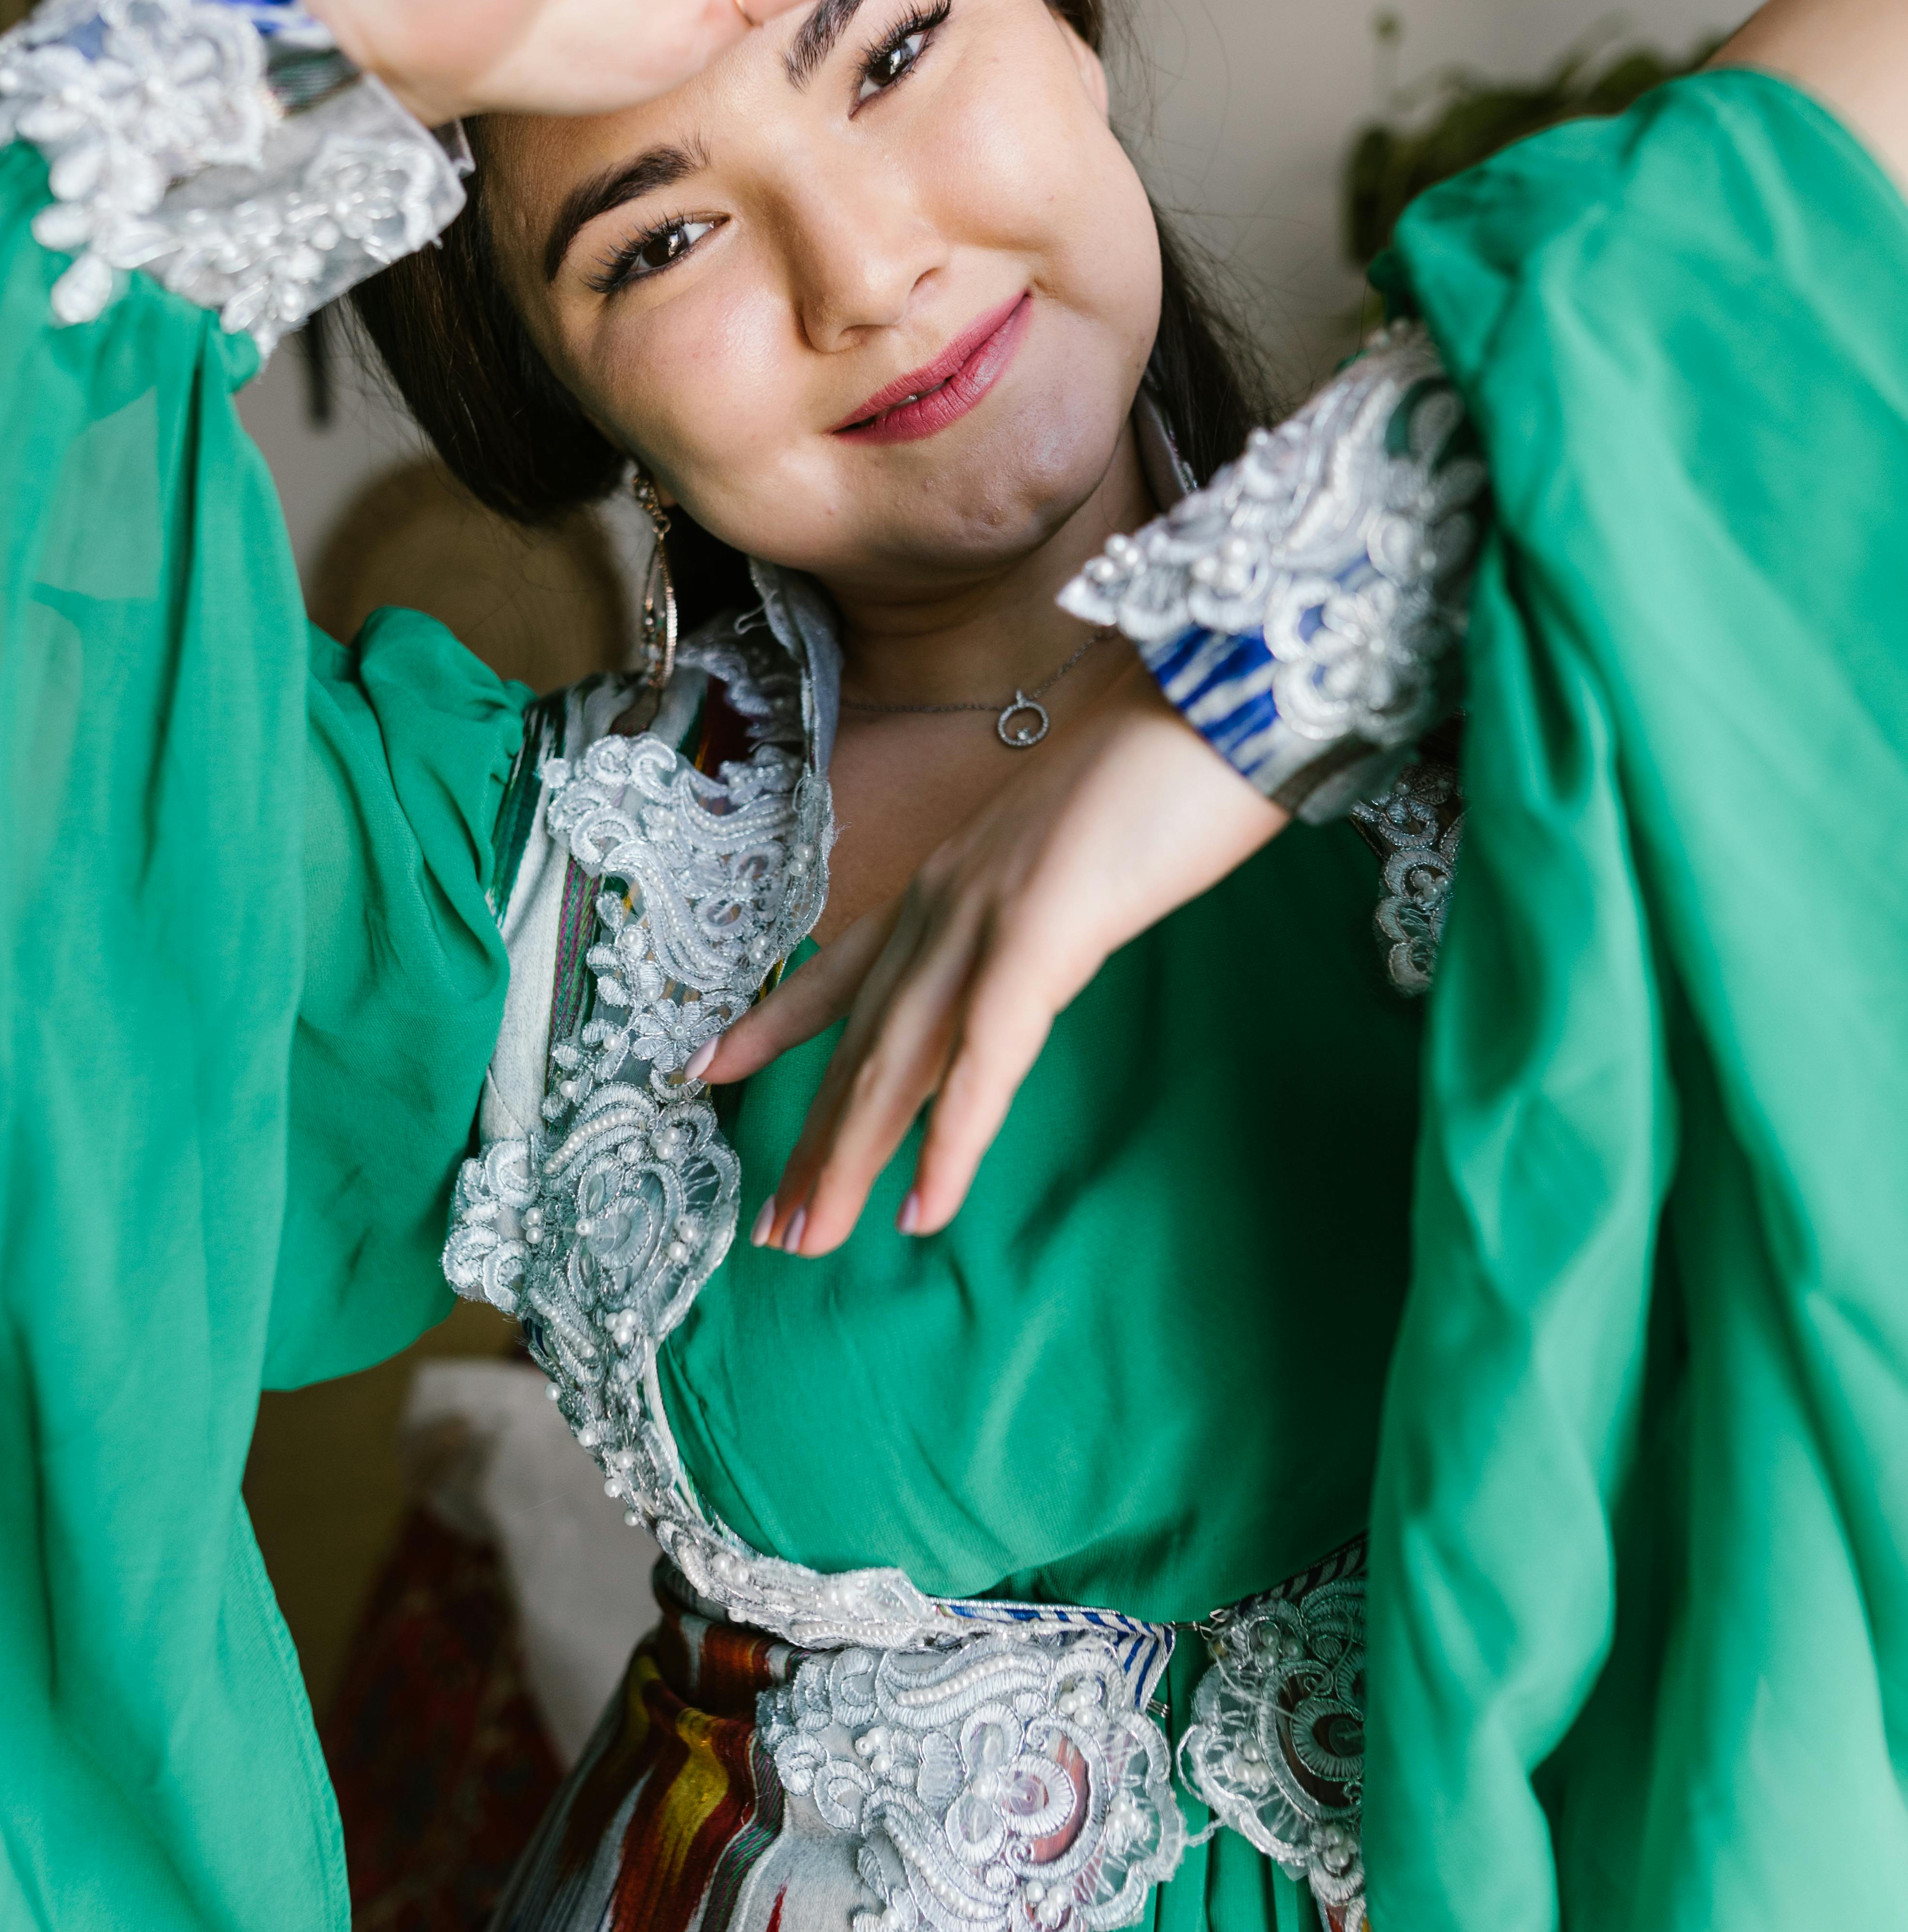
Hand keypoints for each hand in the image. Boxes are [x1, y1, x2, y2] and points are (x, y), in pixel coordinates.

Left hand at [698, 671, 1287, 1255]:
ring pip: (901, 1058)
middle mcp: (949, 897)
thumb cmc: (1170, 770)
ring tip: (810, 1238)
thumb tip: (1033, 954)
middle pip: (864, 1039)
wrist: (1224, 693)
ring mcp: (989, 912)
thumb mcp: (1081, 854)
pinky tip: (924, 1208)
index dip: (776, 1022)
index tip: (708, 1065)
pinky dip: (952, 1138)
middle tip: (774, 1226)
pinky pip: (986, 1054)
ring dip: (853, 1158)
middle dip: (814, 1137)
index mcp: (955, 877)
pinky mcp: (1044, 931)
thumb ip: (1039, 908)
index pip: (845, 966)